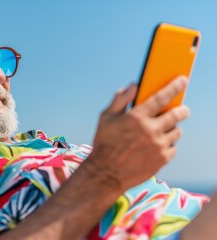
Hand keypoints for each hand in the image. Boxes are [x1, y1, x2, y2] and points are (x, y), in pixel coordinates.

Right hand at [87, 76, 189, 191]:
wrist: (106, 173)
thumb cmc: (104, 143)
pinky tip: (156, 146)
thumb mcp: (105, 118)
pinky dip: (168, 145)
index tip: (183, 80)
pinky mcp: (162, 159)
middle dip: (182, 110)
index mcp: (136, 117)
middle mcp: (150, 130)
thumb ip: (120, 100)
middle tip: (181, 110)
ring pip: (177, 131)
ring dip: (172, 128)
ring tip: (162, 131)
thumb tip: (133, 86)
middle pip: (177, 114)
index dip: (174, 87)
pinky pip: (173, 147)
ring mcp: (158, 146)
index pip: (161, 97)